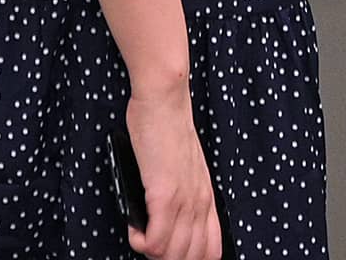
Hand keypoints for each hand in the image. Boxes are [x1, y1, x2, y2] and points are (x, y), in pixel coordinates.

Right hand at [124, 77, 220, 259]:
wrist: (165, 101)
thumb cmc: (167, 126)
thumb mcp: (184, 165)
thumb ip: (181, 191)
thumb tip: (164, 215)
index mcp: (207, 197)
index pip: (212, 250)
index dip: (191, 259)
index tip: (168, 252)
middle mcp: (200, 203)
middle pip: (192, 258)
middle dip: (166, 259)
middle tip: (148, 246)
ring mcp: (184, 201)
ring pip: (173, 255)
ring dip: (152, 253)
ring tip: (140, 238)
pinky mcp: (164, 195)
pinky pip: (156, 241)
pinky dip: (140, 242)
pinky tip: (134, 229)